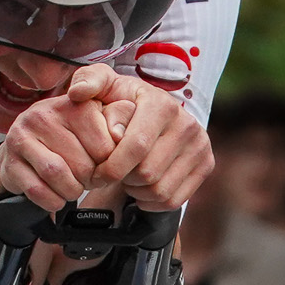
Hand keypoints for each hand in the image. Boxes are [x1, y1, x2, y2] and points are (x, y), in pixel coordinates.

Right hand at [0, 64, 119, 211]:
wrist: (25, 150)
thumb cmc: (69, 138)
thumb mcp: (99, 122)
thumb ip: (120, 119)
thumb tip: (121, 135)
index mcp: (72, 104)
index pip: (105, 144)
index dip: (109, 165)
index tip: (103, 167)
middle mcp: (43, 115)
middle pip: (82, 164)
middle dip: (90, 181)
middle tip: (88, 181)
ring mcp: (22, 137)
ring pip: (57, 175)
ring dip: (71, 191)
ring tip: (74, 188)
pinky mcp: (10, 162)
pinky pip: (37, 190)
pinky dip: (52, 201)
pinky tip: (57, 197)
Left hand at [87, 74, 214, 210]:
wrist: (155, 116)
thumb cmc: (124, 104)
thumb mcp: (105, 87)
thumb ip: (88, 82)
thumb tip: (78, 93)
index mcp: (161, 104)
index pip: (137, 147)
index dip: (112, 167)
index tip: (98, 173)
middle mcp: (186, 124)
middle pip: (147, 173)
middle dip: (124, 179)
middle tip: (115, 172)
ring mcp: (200, 145)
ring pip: (160, 190)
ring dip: (137, 191)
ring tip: (129, 177)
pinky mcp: (206, 164)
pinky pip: (173, 200)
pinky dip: (152, 202)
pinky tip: (142, 188)